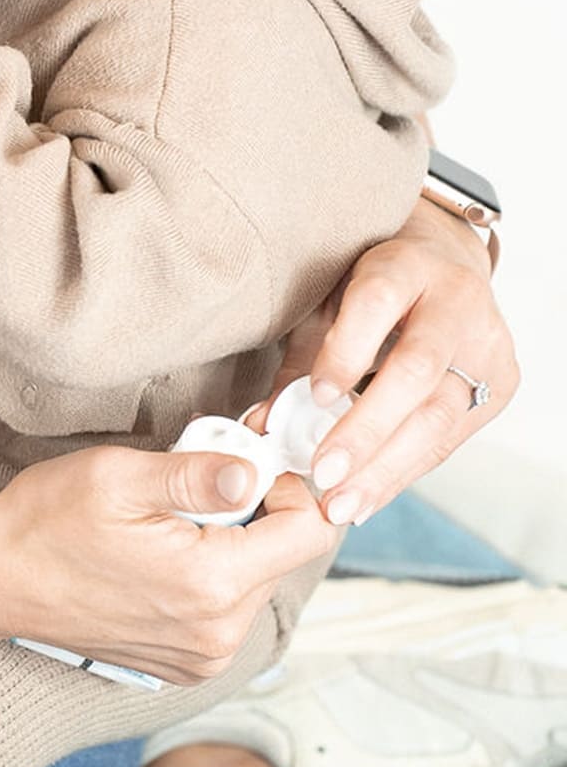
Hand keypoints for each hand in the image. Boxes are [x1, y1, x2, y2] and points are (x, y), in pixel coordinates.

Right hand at [0, 446, 337, 683]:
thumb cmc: (45, 520)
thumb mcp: (117, 476)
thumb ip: (197, 475)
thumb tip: (257, 469)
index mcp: (210, 584)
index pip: (308, 533)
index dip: (292, 484)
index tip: (252, 455)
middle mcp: (217, 632)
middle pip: (282, 556)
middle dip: (255, 506)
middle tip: (198, 472)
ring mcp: (201, 655)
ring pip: (254, 581)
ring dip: (230, 539)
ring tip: (169, 513)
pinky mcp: (184, 663)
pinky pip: (226, 608)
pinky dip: (209, 572)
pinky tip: (161, 549)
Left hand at [249, 197, 516, 527]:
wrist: (445, 264)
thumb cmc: (375, 283)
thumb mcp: (331, 299)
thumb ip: (302, 356)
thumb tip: (265, 422)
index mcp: (407, 265)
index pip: (376, 304)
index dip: (345, 352)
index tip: (315, 396)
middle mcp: (456, 303)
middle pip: (416, 371)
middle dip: (366, 430)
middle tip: (324, 473)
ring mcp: (485, 344)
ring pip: (439, 415)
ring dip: (385, 468)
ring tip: (342, 502)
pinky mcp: (500, 382)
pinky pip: (450, 437)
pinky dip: (404, 470)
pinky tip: (369, 496)